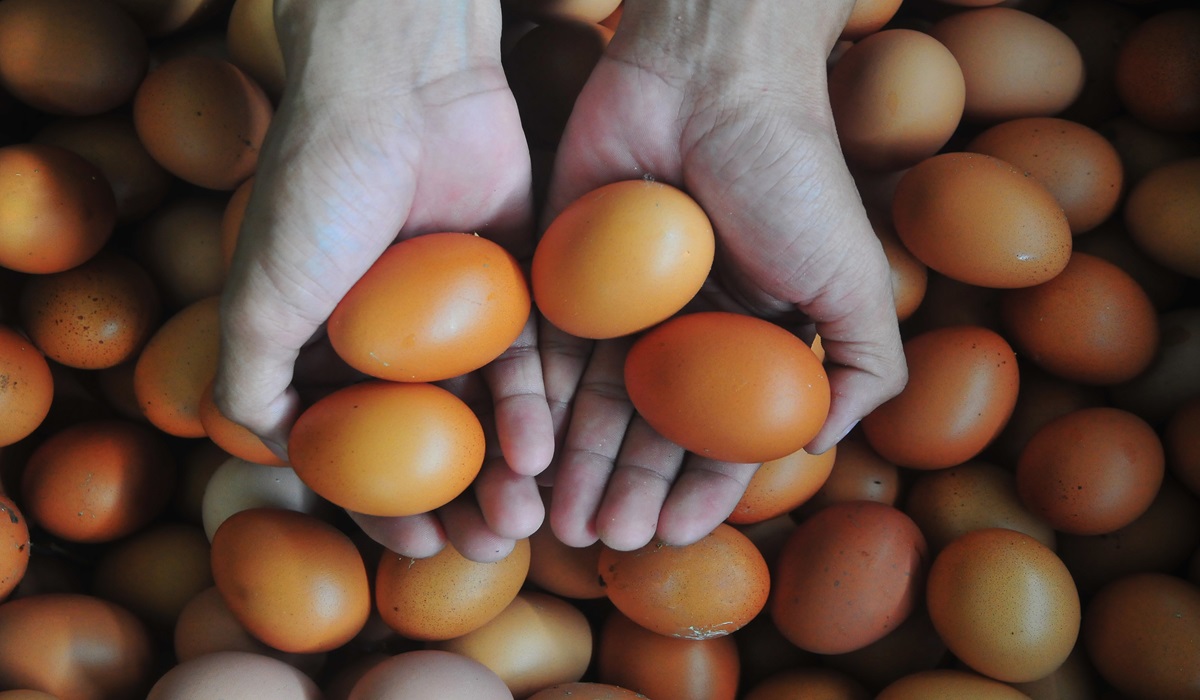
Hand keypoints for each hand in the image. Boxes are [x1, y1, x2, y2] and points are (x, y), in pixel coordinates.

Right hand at [214, 0, 552, 561]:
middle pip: (433, 440)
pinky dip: (533, 407)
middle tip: (488, 547)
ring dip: (504, 471)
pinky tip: (543, 453)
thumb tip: (272, 455)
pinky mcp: (515, 282)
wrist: (399, 85)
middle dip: (459, 502)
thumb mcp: (258, 296)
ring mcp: (458, 312)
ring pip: (486, 409)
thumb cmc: (318, 190)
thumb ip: (249, 382)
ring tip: (522, 520)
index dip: (383, 507)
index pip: (359, 448)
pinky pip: (529, 356)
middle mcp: (396, 336)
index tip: (416, 547)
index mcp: (328, 344)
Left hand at [540, 0, 907, 550]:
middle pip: (643, 428)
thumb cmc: (792, 176)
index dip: (695, 491)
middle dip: (625, 490)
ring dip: (574, 466)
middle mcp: (675, 327)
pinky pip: (540, 349)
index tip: (668, 536)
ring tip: (562, 522)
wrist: (713, 76)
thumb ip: (862, 367)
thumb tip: (819, 448)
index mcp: (741, 336)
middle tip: (603, 542)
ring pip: (586, 401)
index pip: (716, 432)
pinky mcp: (558, 271)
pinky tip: (527, 456)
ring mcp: (614, 302)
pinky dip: (533, 406)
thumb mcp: (855, 280)